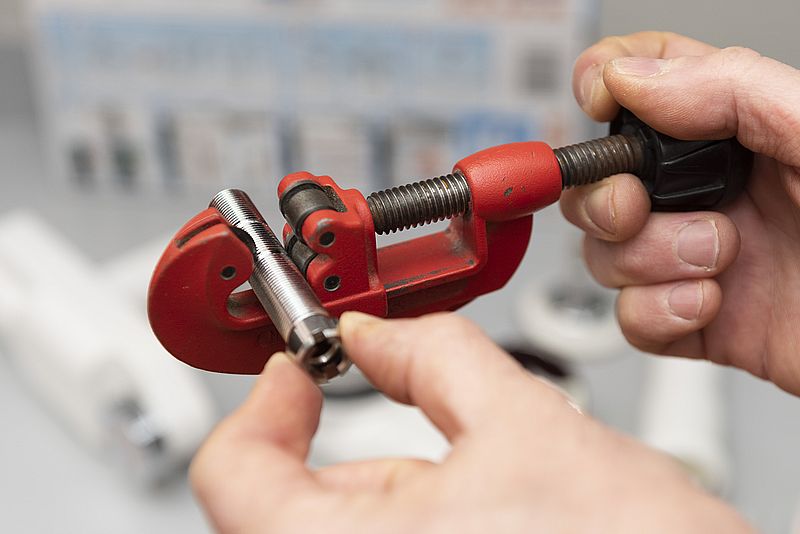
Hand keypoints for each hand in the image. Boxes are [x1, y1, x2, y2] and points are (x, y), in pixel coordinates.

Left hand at [191, 312, 749, 532]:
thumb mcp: (532, 428)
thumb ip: (439, 358)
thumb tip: (383, 329)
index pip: (233, 473)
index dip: (263, 400)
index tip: (297, 368)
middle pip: (290, 500)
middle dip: (336, 434)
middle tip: (376, 379)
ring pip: (342, 526)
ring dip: (383, 475)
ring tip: (452, 450)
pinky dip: (407, 511)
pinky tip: (464, 491)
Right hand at [561, 32, 799, 393]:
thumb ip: (736, 91)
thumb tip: (635, 75)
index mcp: (741, 134)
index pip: (651, 81)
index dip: (608, 79)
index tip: (602, 99)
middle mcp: (712, 192)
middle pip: (604, 180)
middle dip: (607, 199)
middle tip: (638, 208)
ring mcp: (698, 258)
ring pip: (608, 253)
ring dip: (647, 261)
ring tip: (715, 262)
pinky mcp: (697, 320)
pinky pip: (630, 318)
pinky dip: (656, 315)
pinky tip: (705, 306)